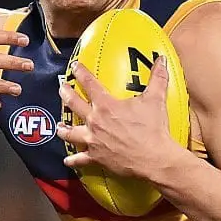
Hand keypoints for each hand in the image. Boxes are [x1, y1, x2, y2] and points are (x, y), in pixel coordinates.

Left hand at [57, 56, 181, 178]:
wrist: (154, 158)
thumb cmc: (153, 129)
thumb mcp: (156, 100)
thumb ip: (157, 78)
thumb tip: (161, 60)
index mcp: (106, 105)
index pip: (90, 84)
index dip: (81, 73)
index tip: (74, 67)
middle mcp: (95, 121)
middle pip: (74, 104)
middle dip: (65, 95)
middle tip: (61, 89)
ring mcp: (93, 140)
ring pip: (70, 132)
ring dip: (63, 128)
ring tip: (59, 126)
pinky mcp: (96, 157)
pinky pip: (80, 159)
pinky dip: (73, 160)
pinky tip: (67, 160)